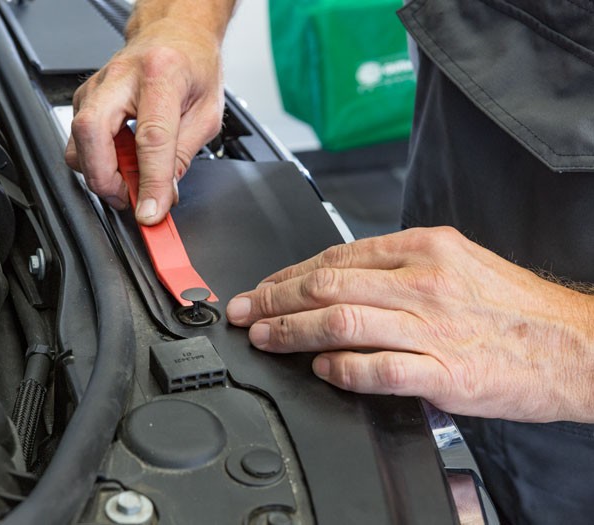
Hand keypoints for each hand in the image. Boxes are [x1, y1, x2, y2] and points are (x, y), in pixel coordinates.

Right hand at [65, 17, 225, 224]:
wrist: (176, 34)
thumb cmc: (193, 66)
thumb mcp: (206, 113)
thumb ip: (182, 156)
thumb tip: (163, 195)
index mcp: (161, 74)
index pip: (151, 137)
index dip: (150, 182)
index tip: (151, 212)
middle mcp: (122, 76)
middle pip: (92, 132)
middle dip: (104, 177)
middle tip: (128, 197)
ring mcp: (97, 86)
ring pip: (77, 140)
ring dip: (99, 172)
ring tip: (128, 180)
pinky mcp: (85, 98)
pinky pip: (79, 139)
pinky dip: (97, 161)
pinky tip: (120, 161)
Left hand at [226, 227, 593, 422]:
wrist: (575, 343)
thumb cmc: (513, 306)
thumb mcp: (456, 262)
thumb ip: (399, 267)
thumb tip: (341, 280)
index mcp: (422, 249)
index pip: (334, 257)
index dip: (287, 273)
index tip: (262, 287)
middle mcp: (422, 281)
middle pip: (324, 285)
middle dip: (273, 299)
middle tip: (245, 311)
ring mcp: (431, 326)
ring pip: (339, 322)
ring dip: (290, 331)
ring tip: (265, 338)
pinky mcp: (444, 371)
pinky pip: (377, 368)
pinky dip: (341, 368)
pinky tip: (321, 368)